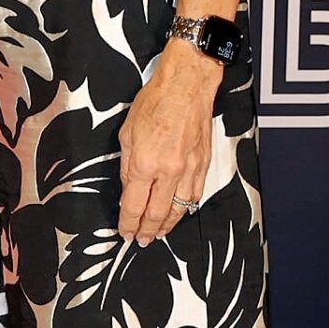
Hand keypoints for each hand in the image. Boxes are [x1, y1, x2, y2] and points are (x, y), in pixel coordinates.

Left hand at [116, 43, 221, 245]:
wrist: (187, 86)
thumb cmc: (155, 102)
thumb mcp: (127, 133)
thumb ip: (127, 166)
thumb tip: (129, 189)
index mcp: (145, 164)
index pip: (134, 205)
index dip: (128, 224)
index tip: (125, 233)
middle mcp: (169, 172)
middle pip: (157, 214)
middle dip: (147, 232)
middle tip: (141, 241)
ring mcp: (189, 170)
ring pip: (179, 210)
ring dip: (167, 226)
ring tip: (159, 234)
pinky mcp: (203, 165)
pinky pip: (194, 196)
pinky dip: (185, 209)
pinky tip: (178, 213)